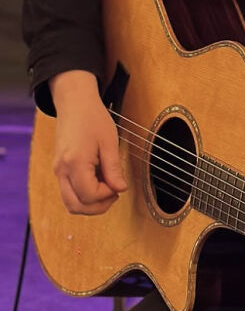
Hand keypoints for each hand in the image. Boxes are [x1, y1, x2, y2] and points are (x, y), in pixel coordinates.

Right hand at [50, 70, 127, 214]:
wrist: (75, 103)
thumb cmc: (93, 118)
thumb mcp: (109, 142)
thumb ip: (114, 169)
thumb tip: (120, 189)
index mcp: (74, 163)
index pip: (89, 195)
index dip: (107, 196)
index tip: (119, 185)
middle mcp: (62, 170)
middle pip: (76, 206)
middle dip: (98, 207)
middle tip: (114, 194)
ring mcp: (58, 171)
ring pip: (70, 203)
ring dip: (90, 203)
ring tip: (107, 189)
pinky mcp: (59, 169)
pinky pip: (69, 192)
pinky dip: (83, 195)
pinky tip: (98, 182)